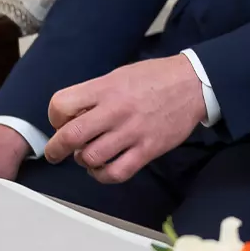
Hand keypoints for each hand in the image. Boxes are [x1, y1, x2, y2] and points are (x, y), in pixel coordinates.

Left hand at [44, 55, 205, 183]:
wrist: (194, 83)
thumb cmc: (157, 77)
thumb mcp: (121, 74)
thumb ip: (96, 93)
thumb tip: (73, 115)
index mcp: (107, 88)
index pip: (61, 105)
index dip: (55, 118)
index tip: (61, 123)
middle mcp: (116, 110)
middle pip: (71, 137)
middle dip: (56, 149)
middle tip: (57, 152)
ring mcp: (133, 131)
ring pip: (91, 158)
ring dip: (83, 160)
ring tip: (89, 155)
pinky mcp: (148, 149)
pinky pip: (117, 172)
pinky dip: (103, 175)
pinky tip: (104, 168)